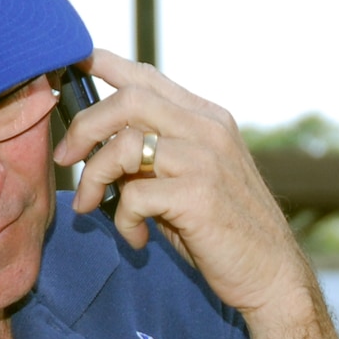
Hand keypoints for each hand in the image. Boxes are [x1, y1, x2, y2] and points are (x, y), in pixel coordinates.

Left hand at [53, 53, 323, 338]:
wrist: (273, 274)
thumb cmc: (224, 230)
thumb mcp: (193, 178)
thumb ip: (155, 154)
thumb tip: (98, 144)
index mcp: (208, 118)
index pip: (147, 76)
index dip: (102, 64)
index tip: (71, 64)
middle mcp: (208, 130)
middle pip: (128, 100)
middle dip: (84, 127)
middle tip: (66, 158)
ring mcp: (206, 161)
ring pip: (124, 146)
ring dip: (94, 178)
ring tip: (91, 207)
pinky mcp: (198, 196)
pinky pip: (133, 195)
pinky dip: (122, 220)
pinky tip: (135, 238)